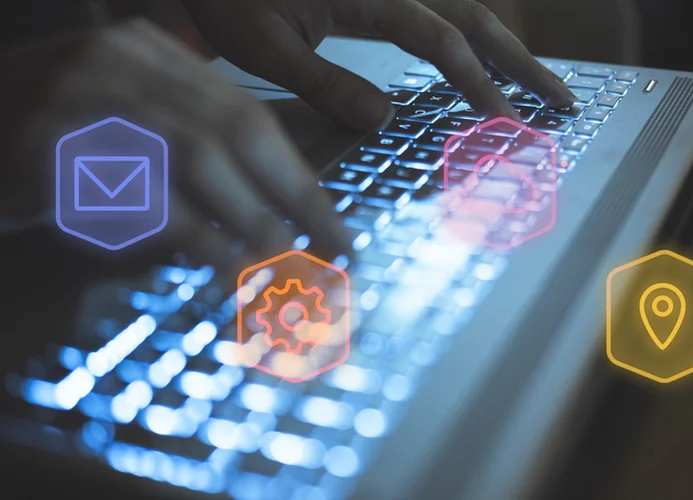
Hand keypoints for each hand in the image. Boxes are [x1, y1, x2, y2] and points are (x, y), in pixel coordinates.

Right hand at [1, 20, 351, 273]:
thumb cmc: (45, 144)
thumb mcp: (122, 129)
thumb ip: (186, 156)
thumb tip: (266, 216)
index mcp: (149, 54)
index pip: (247, 115)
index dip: (299, 177)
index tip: (336, 228)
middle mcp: (120, 63)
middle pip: (237, 130)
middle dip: (296, 197)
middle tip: (337, 250)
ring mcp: (84, 97)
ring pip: (198, 157)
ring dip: (253, 220)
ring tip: (288, 269)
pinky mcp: (48, 145)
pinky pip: (141, 195)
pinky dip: (194, 236)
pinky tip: (225, 272)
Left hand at [183, 0, 576, 130]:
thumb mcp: (263, 46)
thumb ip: (325, 83)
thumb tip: (385, 121)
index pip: (441, 40)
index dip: (478, 81)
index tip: (507, 120)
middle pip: (476, 14)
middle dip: (522, 61)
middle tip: (560, 100)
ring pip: (468, 5)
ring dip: (508, 44)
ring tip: (538, 83)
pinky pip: (444, 4)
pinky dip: (474, 30)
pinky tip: (487, 52)